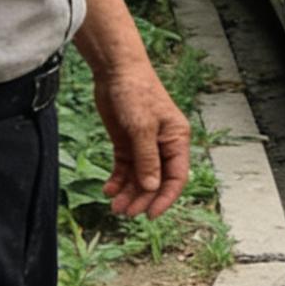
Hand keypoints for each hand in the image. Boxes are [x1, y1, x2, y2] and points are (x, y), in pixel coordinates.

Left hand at [94, 58, 190, 218]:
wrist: (116, 71)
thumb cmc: (136, 92)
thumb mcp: (142, 127)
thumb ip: (147, 158)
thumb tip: (151, 187)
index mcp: (176, 140)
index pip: (176, 177)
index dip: (164, 198)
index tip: (150, 214)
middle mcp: (163, 146)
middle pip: (156, 181)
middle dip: (142, 198)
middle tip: (125, 212)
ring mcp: (144, 145)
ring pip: (139, 178)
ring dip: (128, 193)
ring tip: (114, 206)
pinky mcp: (126, 143)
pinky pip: (124, 169)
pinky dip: (118, 181)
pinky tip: (108, 189)